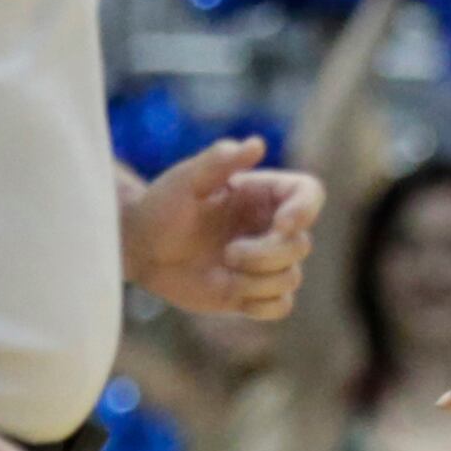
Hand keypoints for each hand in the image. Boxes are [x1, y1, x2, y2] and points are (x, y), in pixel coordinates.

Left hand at [125, 139, 323, 319]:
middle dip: (267, 254)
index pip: (309, 194)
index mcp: (264, 195)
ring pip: (292, 278)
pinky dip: (262, 304)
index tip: (281, 225)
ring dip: (259, 280)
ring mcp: (265, 263)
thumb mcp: (184, 179)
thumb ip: (218, 160)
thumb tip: (257, 144)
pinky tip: (232, 292)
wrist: (141, 248)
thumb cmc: (161, 207)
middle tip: (229, 253)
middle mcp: (271, 228)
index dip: (306, 210)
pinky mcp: (254, 293)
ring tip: (223, 270)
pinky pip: (281, 306)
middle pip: (301, 244)